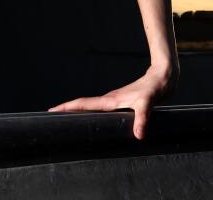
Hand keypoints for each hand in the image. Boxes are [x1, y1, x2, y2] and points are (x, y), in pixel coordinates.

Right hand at [48, 64, 177, 140]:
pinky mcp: (120, 103)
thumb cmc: (154, 88)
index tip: (51, 112)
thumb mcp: (148, 103)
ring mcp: (114, 101)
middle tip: (50, 119)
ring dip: (77, 112)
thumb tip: (138, 135)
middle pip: (82, 106)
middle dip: (66, 111)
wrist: (163, 77)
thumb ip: (143, 118)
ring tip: (65, 121)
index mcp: (110, 100)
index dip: (67, 108)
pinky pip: (100, 110)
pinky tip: (92, 122)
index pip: (83, 104)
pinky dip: (90, 114)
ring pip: (90, 107)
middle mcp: (109, 100)